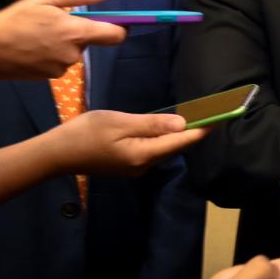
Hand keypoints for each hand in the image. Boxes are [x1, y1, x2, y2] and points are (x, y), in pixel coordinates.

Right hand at [0, 0, 126, 78]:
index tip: (112, 20)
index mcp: (76, 33)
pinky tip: (28, 45)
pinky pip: (56, 62)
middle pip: (88, 41)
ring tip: (34, 32)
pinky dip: (48, 53)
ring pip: (70, 52)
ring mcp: (58, 69)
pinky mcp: (45, 78)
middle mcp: (72, 55)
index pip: (115, 35)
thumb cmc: (11, 16)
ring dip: (60, 42)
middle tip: (50, 19)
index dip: (118, 27)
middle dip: (75, 30)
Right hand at [41, 110, 210, 175]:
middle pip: (177, 147)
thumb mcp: (119, 122)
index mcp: (144, 155)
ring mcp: (136, 167)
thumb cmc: (85, 134)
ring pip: (166, 149)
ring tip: (198, 115)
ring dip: (181, 134)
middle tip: (213, 111)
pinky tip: (169, 126)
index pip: (183, 142)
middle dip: (196, 130)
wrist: (56, 154)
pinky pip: (154, 149)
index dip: (204, 129)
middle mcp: (144, 165)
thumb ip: (152, 124)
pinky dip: (165, 138)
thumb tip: (183, 125)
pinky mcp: (128, 164)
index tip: (223, 116)